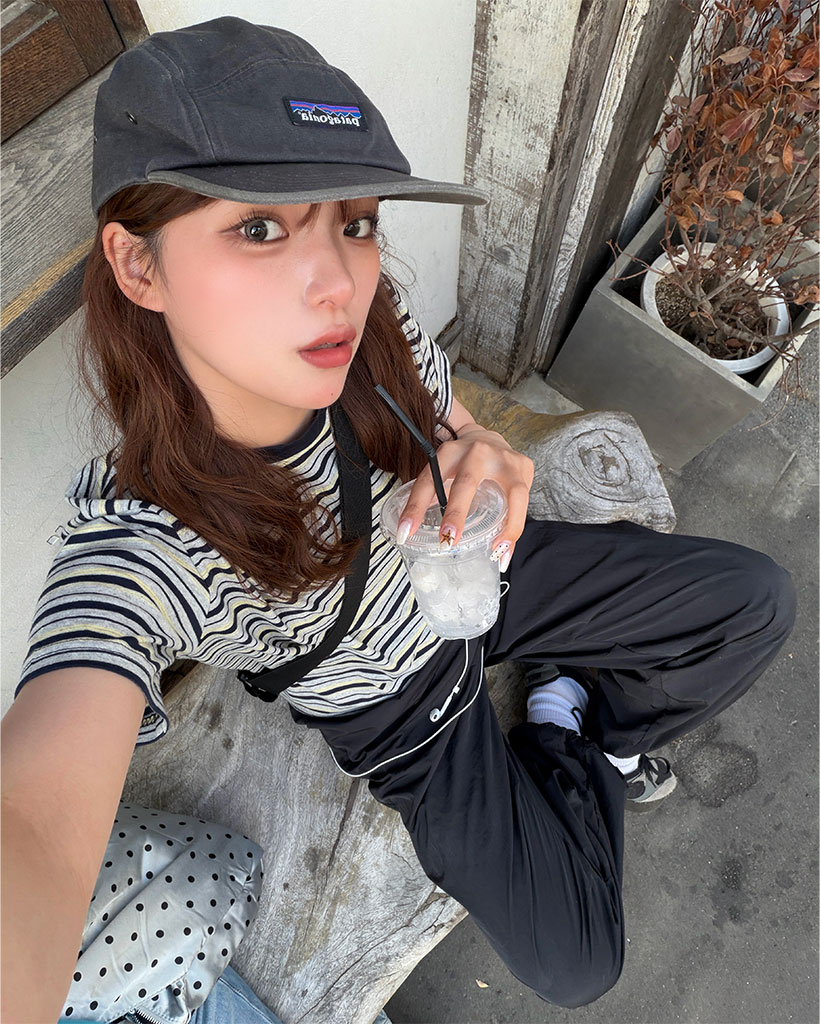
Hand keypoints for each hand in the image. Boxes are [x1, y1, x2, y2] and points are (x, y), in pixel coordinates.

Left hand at [396, 425, 533, 572]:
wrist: (488, 438)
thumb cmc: (462, 463)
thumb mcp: (443, 470)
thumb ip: (431, 494)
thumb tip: (411, 530)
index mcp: (450, 452)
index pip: (428, 480)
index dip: (415, 508)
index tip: (405, 533)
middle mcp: (477, 451)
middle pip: (466, 483)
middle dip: (457, 513)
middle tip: (448, 541)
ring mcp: (505, 458)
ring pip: (512, 493)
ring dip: (506, 525)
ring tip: (496, 552)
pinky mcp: (524, 467)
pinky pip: (523, 501)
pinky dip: (516, 526)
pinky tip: (508, 546)